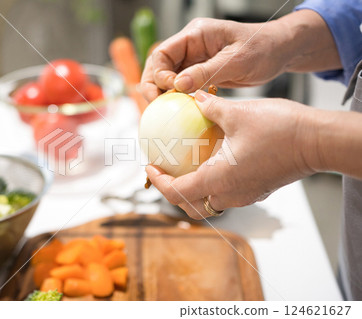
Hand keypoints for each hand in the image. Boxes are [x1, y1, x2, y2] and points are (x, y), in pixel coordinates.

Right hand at [140, 17, 290, 100]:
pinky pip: (183, 85)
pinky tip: (180, 110)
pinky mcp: (202, 71)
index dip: (160, 73)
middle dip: (153, 84)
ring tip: (164, 110)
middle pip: (159, 65)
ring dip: (164, 93)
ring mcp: (195, 59)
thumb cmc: (263, 48)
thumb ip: (206, 72)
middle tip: (155, 104)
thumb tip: (178, 85)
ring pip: (168, 77)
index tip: (172, 89)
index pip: (163, 52)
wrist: (279, 51)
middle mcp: (191, 45)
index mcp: (196, 34)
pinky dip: (178, 97)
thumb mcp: (236, 61)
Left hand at [146, 91, 318, 218]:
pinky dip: (211, 183)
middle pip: (190, 206)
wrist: (317, 141)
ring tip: (183, 167)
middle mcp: (230, 194)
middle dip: (172, 192)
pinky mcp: (256, 190)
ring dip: (192, 190)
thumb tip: (195, 98)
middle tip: (163, 172)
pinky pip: (225, 193)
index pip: (177, 192)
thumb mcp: (237, 113)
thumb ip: (210, 108)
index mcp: (218, 180)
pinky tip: (211, 160)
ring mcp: (245, 195)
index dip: (159, 183)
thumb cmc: (279, 128)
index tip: (149, 167)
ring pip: (208, 202)